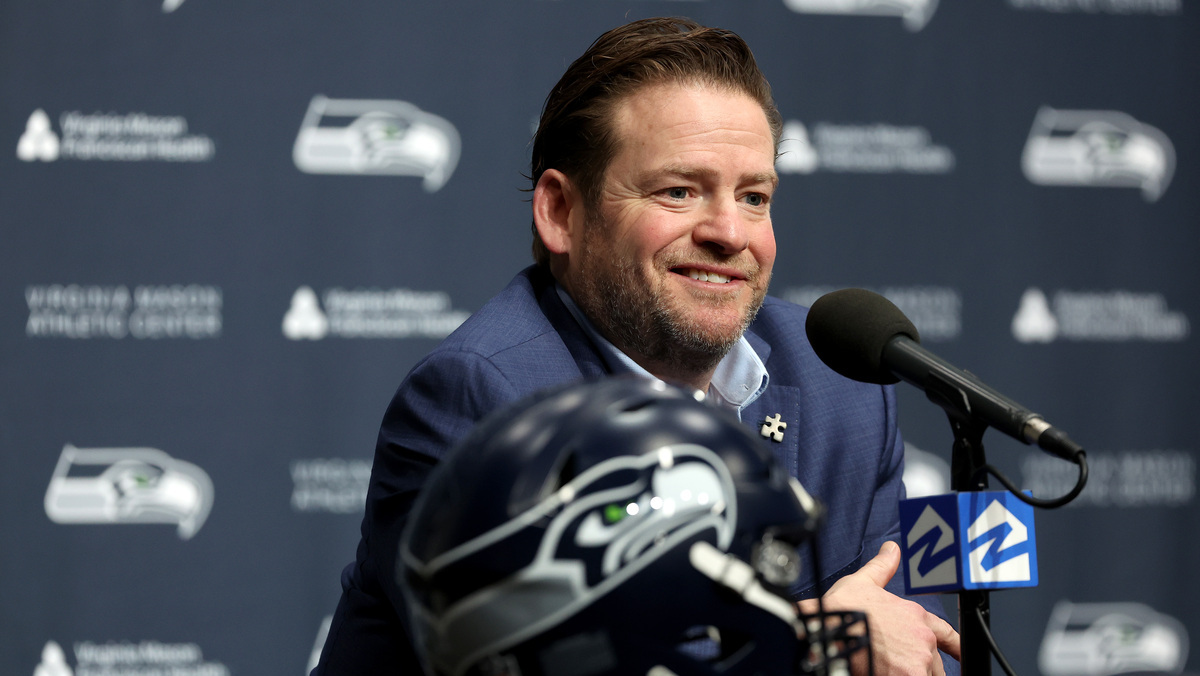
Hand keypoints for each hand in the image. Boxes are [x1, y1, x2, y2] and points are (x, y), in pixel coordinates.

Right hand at [801, 541, 960, 674]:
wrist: (829, 629)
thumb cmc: (842, 609)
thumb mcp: (862, 582)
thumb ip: (882, 567)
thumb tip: (891, 549)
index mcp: (916, 615)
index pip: (946, 634)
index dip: (955, 646)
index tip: (958, 653)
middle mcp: (923, 638)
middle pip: (934, 661)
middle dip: (918, 664)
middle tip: (897, 663)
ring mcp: (918, 660)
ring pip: (926, 673)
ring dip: (912, 672)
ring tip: (889, 668)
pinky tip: (884, 674)